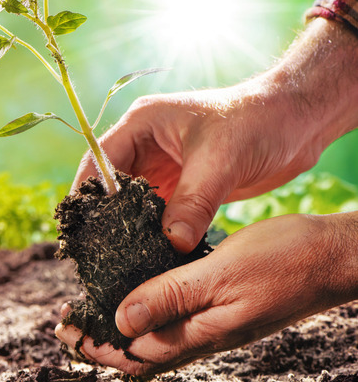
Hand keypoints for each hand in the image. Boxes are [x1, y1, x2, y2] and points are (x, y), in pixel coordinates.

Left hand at [55, 212, 357, 375]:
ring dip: (119, 327)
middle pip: (138, 351)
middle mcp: (203, 336)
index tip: (64, 329)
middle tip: (66, 324)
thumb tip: (121, 322)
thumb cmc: (284, 261)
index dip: (95, 345)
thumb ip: (170, 297)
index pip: (133, 354)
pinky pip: (174, 319)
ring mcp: (213, 324)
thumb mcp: (220, 274)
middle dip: (99, 341)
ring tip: (90, 311)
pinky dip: (146, 311)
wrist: (333, 257)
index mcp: (199, 334)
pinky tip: (137, 293)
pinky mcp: (221, 308)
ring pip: (155, 337)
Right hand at [75, 18, 357, 252]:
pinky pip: (157, 214)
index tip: (83, 227)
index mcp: (143, 124)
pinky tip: (150, 255)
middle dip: (104, 216)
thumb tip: (171, 243)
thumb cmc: (258, 122)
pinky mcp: (181, 187)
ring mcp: (163, 167)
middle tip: (97, 252)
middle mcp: (146, 145)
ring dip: (129, 227)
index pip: (100, 159)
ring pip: (132, 203)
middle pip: (110, 185)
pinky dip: (153, 233)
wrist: (298, 122)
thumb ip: (193, 203)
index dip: (89, 193)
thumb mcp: (221, 162)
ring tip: (119, 259)